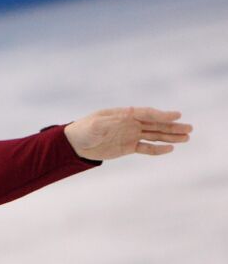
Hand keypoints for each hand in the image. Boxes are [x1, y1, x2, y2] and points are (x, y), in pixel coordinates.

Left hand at [64, 108, 191, 160]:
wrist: (74, 144)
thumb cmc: (83, 130)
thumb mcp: (95, 124)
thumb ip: (111, 121)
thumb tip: (127, 114)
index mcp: (123, 114)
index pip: (147, 114)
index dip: (161, 115)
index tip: (176, 115)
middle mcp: (130, 123)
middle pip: (155, 124)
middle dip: (172, 126)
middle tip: (189, 128)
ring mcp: (130, 135)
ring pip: (154, 135)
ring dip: (170, 137)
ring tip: (186, 137)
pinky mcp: (128, 147)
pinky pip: (146, 148)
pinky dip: (158, 149)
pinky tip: (170, 149)